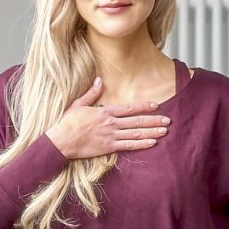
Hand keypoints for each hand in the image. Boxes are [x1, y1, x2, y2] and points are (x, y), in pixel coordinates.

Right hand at [46, 77, 171, 159]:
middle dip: (153, 120)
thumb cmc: (68, 123)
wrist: (61, 141)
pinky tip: (152, 143)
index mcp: (105, 112)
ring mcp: (110, 136)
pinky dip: (141, 144)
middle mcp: (110, 124)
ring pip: (135, 133)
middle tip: (167, 120)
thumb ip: (92, 93)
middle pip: (137, 121)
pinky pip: (128, 146)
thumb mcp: (79, 104)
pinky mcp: (108, 148)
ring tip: (164, 131)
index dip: (144, 106)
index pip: (129, 108)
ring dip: (151, 132)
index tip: (156, 105)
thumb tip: (100, 80)